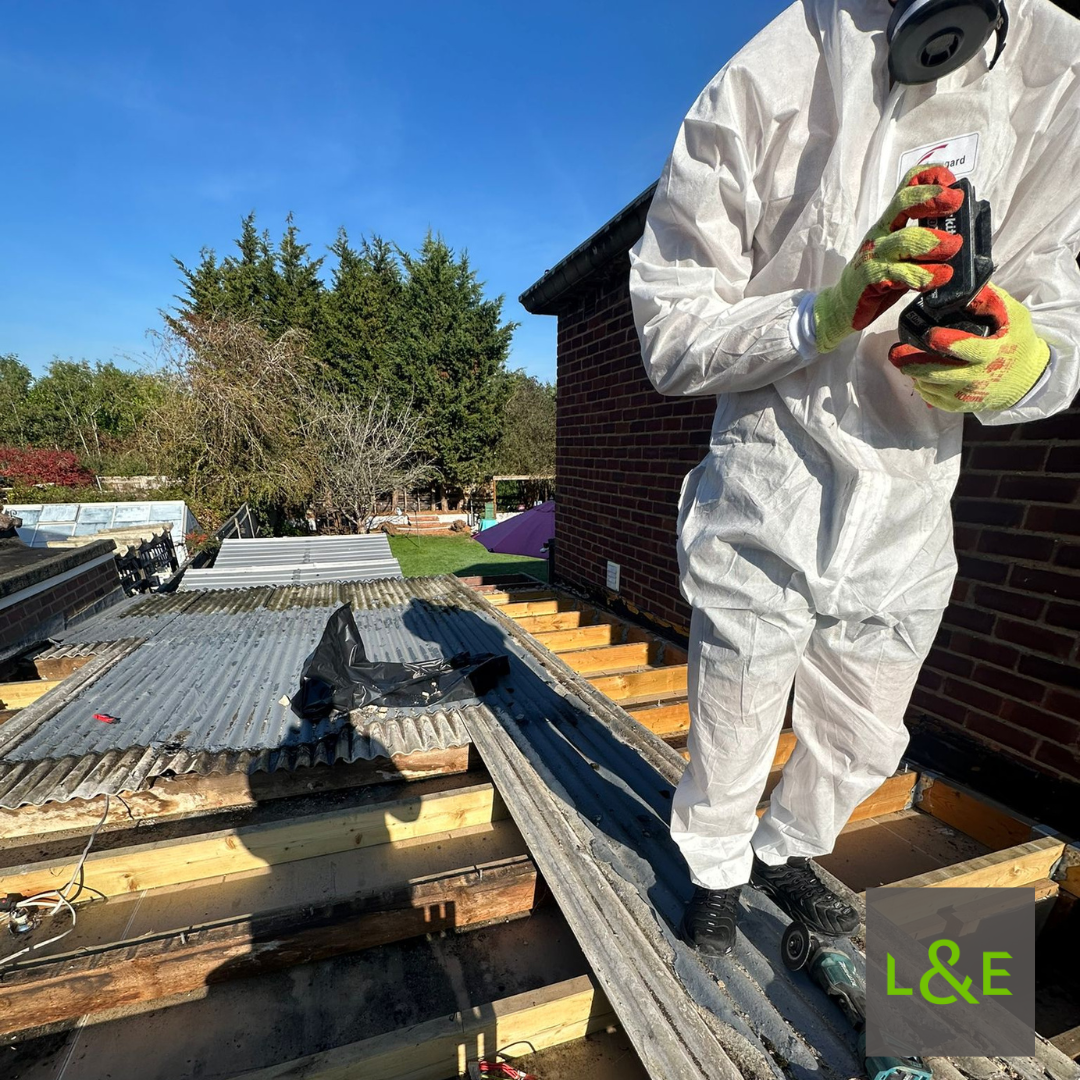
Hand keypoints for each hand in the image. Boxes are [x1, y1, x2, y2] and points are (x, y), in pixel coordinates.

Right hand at [814, 165, 963, 352]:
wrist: (842, 306)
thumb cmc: (877, 278)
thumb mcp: (899, 253)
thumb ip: (921, 241)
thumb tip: (961, 234)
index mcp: (889, 223)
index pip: (906, 188)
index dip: (928, 178)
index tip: (950, 182)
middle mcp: (881, 234)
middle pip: (904, 204)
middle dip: (932, 199)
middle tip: (955, 203)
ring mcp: (874, 256)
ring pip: (905, 240)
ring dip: (934, 242)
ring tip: (953, 247)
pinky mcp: (872, 279)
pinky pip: (900, 274)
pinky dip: (924, 275)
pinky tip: (939, 277)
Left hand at [888, 283, 1050, 411]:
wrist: (1027, 380)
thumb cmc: (1018, 343)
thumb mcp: (1014, 317)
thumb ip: (991, 300)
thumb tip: (967, 285)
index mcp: (990, 353)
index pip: (962, 348)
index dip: (943, 341)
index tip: (928, 334)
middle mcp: (976, 377)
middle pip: (936, 372)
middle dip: (912, 362)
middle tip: (895, 352)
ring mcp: (966, 395)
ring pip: (930, 386)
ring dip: (913, 372)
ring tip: (902, 360)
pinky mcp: (959, 406)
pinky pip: (933, 398)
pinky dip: (921, 386)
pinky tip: (916, 374)